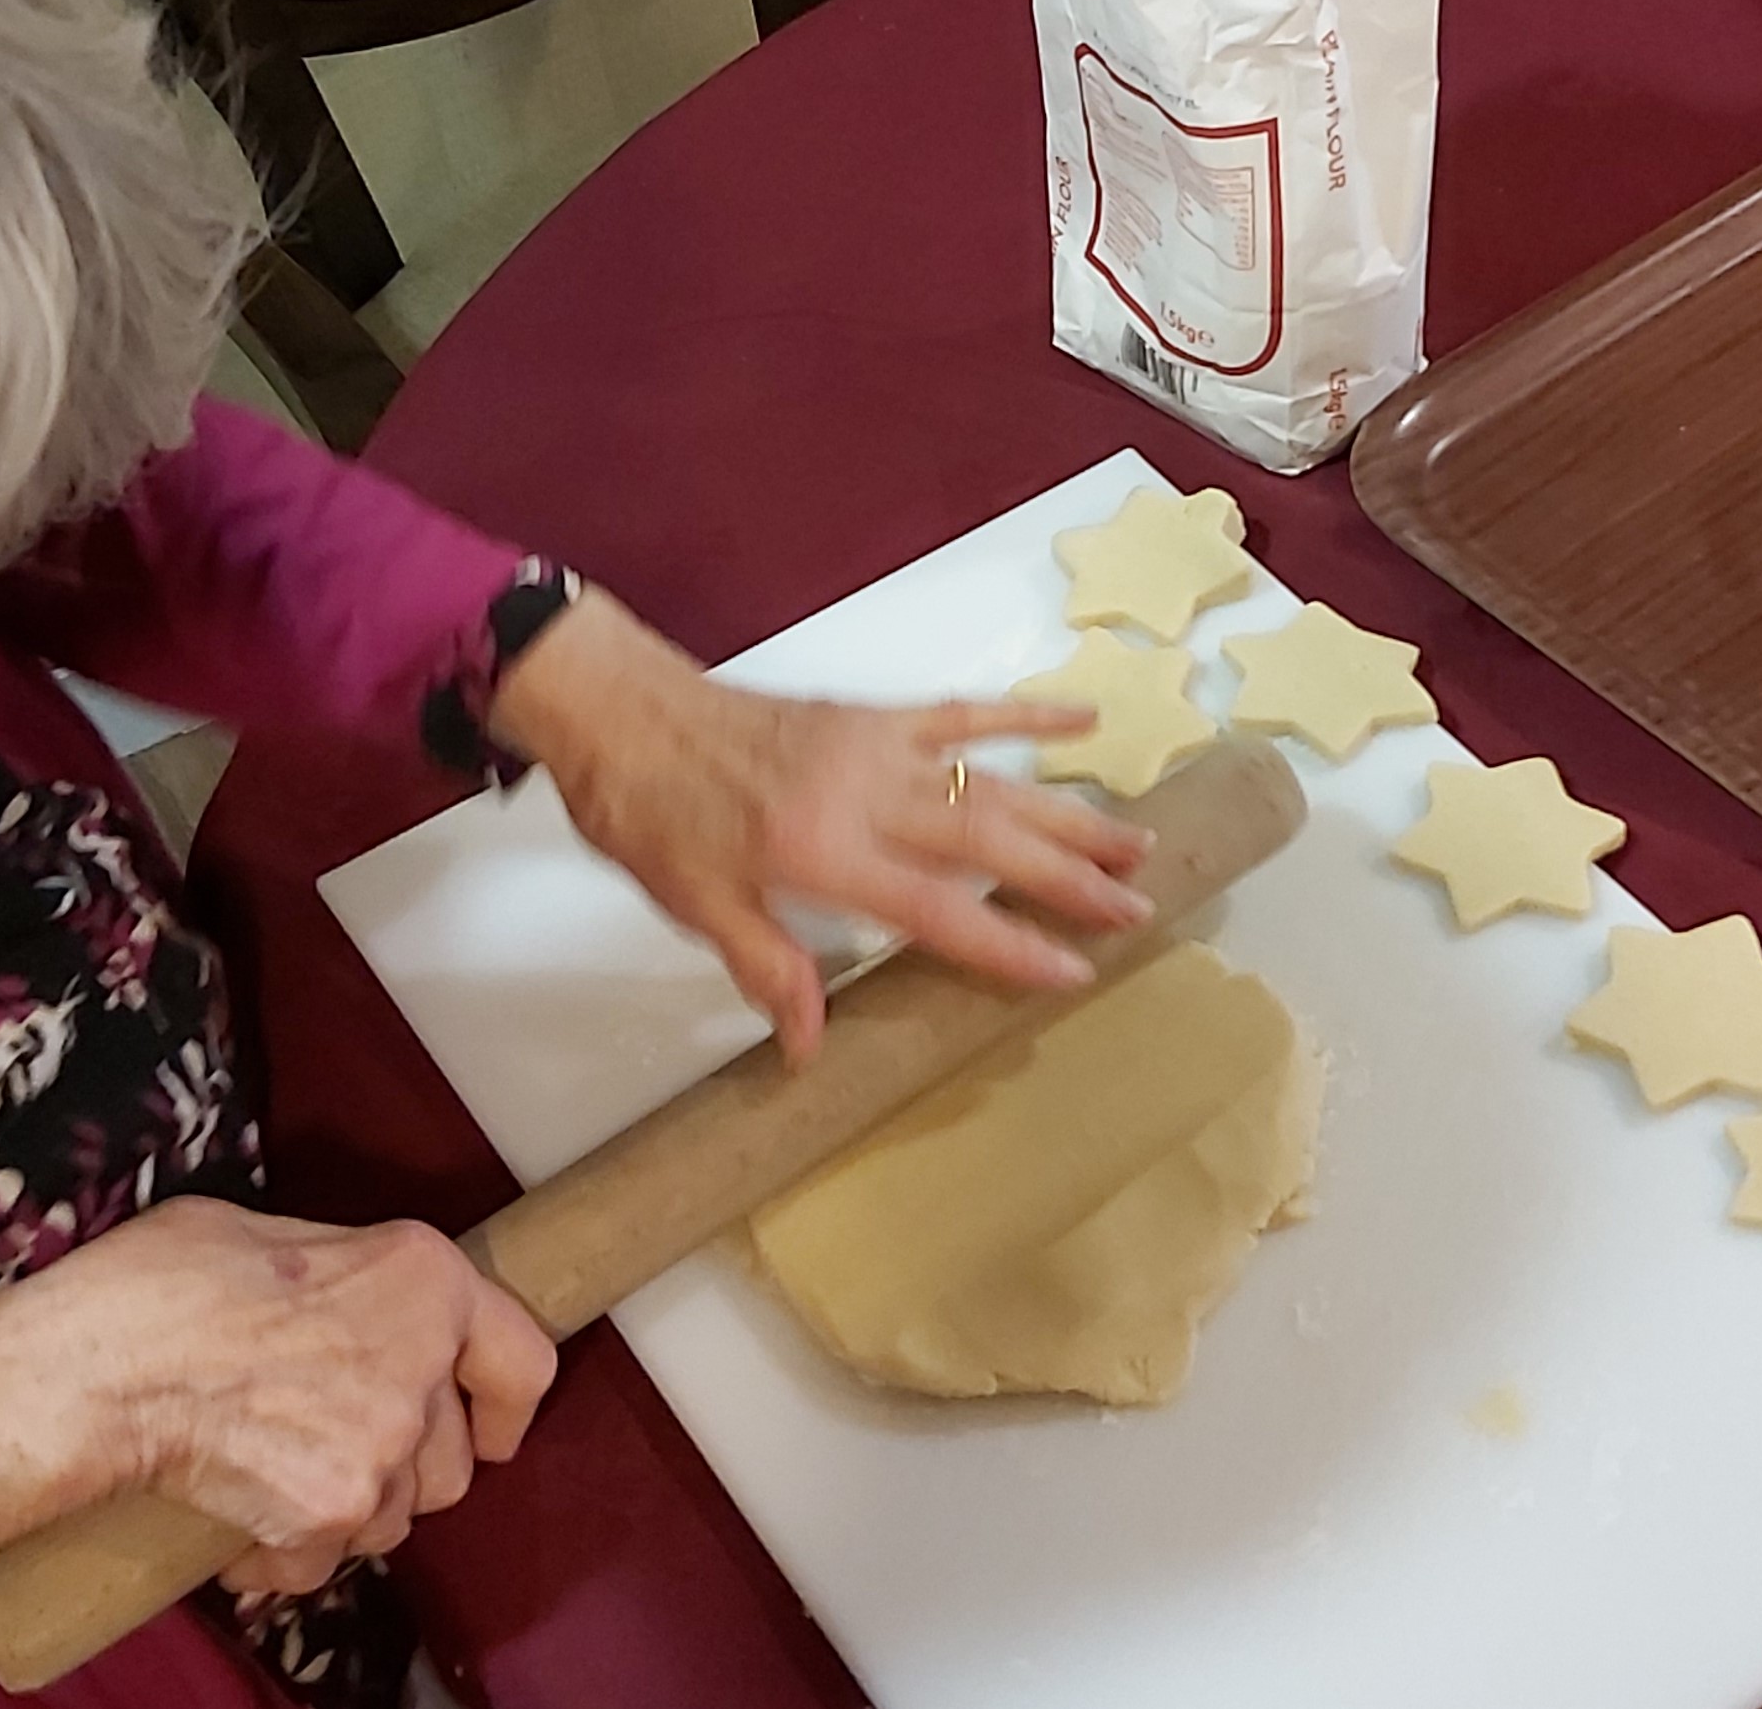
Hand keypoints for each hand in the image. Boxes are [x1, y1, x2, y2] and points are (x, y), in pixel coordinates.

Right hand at [0, 1197, 555, 1597]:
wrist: (91, 1370)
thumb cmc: (159, 1287)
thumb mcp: (272, 1233)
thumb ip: (344, 1276)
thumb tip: (343, 1300)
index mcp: (425, 1279)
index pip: (525, 1361)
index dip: (505, 1406)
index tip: (490, 1430)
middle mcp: (423, 1364)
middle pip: (451, 1462)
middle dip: (399, 1468)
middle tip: (328, 1446)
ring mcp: (382, 1445)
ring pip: (393, 1518)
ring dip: (343, 1512)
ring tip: (272, 1475)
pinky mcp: (329, 1510)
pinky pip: (326, 1562)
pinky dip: (285, 1557)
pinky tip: (239, 1521)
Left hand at [490, 588, 1154, 1061]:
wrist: (623, 711)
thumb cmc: (651, 814)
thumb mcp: (697, 906)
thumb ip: (768, 969)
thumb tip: (810, 1049)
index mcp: (823, 853)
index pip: (939, 911)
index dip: (1011, 944)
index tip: (1074, 970)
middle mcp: (866, 797)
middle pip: (989, 842)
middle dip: (1070, 877)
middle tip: (1139, 904)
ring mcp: (878, 747)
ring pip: (993, 781)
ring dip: (1068, 812)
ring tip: (1133, 841)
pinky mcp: (874, 715)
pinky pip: (964, 713)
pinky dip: (1026, 715)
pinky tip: (1084, 719)